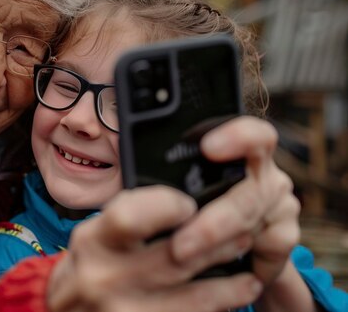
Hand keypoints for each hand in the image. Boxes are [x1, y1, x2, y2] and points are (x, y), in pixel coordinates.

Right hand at [47, 185, 262, 311]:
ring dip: (229, 284)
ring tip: (248, 272)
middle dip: (219, 241)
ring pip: (192, 298)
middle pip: (176, 256)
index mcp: (92, 240)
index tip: (190, 203)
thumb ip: (131, 216)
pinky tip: (231, 301)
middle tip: (244, 229)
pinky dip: (215, 310)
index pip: (131, 216)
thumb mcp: (95, 235)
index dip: (167, 206)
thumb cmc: (88, 266)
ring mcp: (121, 311)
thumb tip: (187, 196)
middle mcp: (103, 276)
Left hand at [171, 116, 300, 285]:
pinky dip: (241, 263)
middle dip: (214, 222)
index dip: (237, 136)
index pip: (252, 133)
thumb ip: (162, 175)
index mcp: (239, 151)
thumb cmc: (186, 202)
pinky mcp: (283, 237)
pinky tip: (216, 275)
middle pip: (250, 191)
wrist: (223, 244)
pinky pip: (266, 252)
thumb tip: (126, 176)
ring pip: (252, 225)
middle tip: (180, 245)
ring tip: (182, 257)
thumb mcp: (173, 183)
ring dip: (217, 246)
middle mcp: (264, 173)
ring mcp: (279, 204)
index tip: (208, 147)